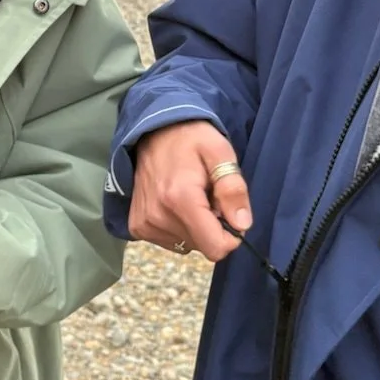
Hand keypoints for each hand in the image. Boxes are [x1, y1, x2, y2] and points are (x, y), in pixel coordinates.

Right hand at [128, 120, 251, 262]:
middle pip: (202, 245)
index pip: (214, 247)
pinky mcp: (137, 226)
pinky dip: (178, 226)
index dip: (231, 236)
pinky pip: (170, 241)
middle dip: (212, 226)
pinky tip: (175, 203)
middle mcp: (159, 217)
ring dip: (195, 226)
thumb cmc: (190, 138)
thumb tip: (242, 225)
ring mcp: (145, 224)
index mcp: (181, 199)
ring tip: (190, 196)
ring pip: (187, 244)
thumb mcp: (220, 151)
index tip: (229, 213)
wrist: (152, 131)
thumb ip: (232, 188)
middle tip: (208, 195)